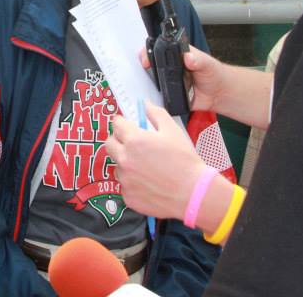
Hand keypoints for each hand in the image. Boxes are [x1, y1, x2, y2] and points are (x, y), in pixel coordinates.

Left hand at [105, 102, 204, 219]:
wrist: (193, 194)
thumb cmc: (185, 163)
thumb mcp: (173, 131)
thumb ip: (156, 114)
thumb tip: (146, 105)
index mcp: (134, 140)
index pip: (116, 124)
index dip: (122, 122)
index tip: (126, 124)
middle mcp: (125, 159)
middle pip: (110, 144)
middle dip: (118, 140)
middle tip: (132, 143)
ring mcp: (125, 179)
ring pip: (118, 165)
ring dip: (126, 162)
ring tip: (147, 166)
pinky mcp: (128, 196)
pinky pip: (125, 184)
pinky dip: (133, 182)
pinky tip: (149, 182)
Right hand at [139, 45, 227, 112]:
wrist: (219, 93)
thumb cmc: (214, 73)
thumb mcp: (207, 63)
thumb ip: (198, 59)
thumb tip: (188, 57)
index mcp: (177, 54)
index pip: (158, 49)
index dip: (149, 53)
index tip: (147, 60)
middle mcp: (170, 67)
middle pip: (151, 65)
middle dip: (145, 68)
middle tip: (146, 73)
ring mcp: (169, 80)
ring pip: (153, 81)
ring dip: (150, 84)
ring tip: (150, 86)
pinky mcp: (170, 94)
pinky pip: (160, 97)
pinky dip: (157, 98)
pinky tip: (157, 98)